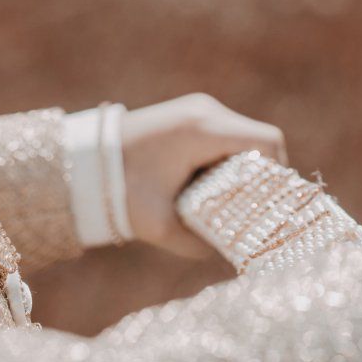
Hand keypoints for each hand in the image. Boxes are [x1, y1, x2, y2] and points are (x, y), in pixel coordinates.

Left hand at [119, 92, 288, 257]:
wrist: (83, 163)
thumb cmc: (121, 191)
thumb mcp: (162, 225)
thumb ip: (200, 243)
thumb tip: (232, 253)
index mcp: (203, 129)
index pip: (266, 141)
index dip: (278, 173)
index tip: (269, 204)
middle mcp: (206, 111)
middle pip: (258, 141)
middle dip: (262, 176)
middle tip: (251, 210)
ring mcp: (198, 109)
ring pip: (243, 138)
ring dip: (244, 168)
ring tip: (228, 201)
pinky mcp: (190, 115)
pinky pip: (225, 135)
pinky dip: (228, 160)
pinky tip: (212, 187)